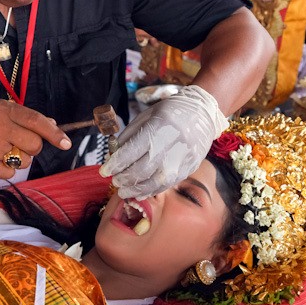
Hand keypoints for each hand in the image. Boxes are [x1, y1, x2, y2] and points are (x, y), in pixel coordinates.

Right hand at [0, 99, 70, 179]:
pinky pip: (10, 172)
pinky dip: (6, 169)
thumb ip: (24, 117)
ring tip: (3, 152)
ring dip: (19, 159)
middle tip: (17, 144)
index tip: (66, 143)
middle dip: (31, 147)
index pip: (36, 121)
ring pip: (24, 160)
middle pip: (34, 144)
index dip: (54, 133)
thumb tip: (52, 124)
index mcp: (4, 110)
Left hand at [99, 85, 228, 198]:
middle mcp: (172, 143)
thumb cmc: (168, 113)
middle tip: (114, 182)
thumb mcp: (145, 117)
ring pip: (157, 181)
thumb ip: (128, 136)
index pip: (132, 151)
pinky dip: (152, 190)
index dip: (115, 164)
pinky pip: (169, 184)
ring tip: (124, 191)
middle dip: (125, 178)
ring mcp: (183, 157)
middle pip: (143, 169)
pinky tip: (140, 192)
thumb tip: (112, 157)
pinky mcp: (190, 166)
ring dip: (137, 189)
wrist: (202, 112)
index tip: (103, 171)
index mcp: (158, 126)